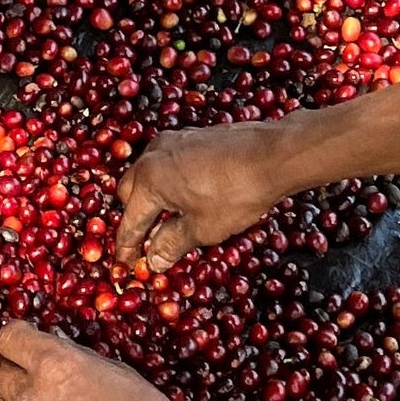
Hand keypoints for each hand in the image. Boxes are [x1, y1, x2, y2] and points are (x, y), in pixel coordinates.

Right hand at [115, 121, 290, 272]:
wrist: (272, 155)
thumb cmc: (238, 193)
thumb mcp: (202, 229)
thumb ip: (171, 244)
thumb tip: (154, 259)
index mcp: (150, 179)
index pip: (131, 221)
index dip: (127, 247)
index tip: (126, 264)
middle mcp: (155, 155)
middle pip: (131, 192)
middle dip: (136, 219)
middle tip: (146, 243)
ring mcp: (173, 141)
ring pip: (149, 173)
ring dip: (152, 198)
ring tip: (167, 222)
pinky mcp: (192, 136)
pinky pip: (167, 162)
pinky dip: (168, 182)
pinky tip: (186, 197)